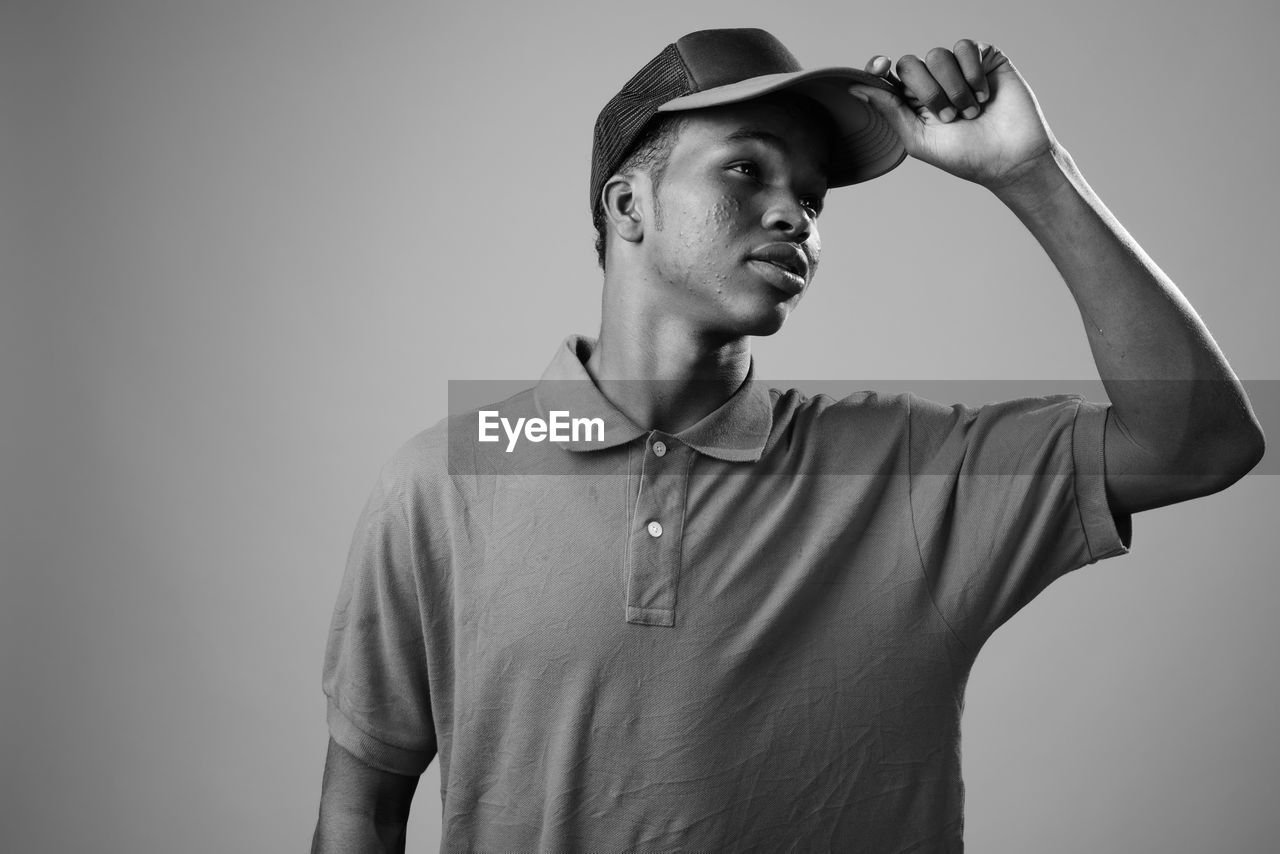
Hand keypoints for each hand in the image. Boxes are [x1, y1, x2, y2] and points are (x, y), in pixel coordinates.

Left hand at [848, 40, 1057, 188]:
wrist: (1010, 157)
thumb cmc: (965, 155)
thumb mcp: (918, 139)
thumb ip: (890, 110)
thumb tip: (856, 87)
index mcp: (912, 101)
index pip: (887, 74)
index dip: (878, 66)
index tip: (879, 66)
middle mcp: (933, 81)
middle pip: (910, 63)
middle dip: (927, 91)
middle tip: (949, 117)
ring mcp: (959, 68)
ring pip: (938, 55)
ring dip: (953, 88)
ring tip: (971, 112)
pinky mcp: (984, 57)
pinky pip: (966, 47)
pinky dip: (972, 73)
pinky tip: (984, 95)